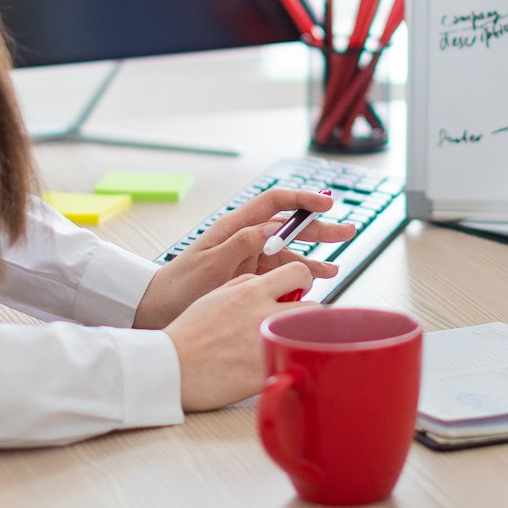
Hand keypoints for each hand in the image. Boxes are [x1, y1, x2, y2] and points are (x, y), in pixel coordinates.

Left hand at [132, 188, 353, 330]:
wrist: (159, 308)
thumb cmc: (180, 283)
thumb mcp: (210, 262)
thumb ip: (241, 243)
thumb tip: (272, 229)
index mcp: (235, 226)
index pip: (275, 203)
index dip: (302, 200)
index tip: (327, 203)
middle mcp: (246, 238)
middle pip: (289, 227)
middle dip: (319, 228)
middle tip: (347, 232)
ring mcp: (250, 258)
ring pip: (289, 253)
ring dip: (314, 259)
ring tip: (336, 266)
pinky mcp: (250, 278)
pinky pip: (281, 274)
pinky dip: (300, 277)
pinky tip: (316, 281)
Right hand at [164, 265, 318, 410]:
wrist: (171, 366)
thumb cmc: (189, 333)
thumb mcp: (216, 295)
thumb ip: (245, 284)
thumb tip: (268, 282)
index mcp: (252, 292)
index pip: (299, 272)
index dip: (303, 281)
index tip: (299, 291)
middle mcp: (265, 314)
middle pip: (314, 307)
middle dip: (308, 315)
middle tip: (296, 324)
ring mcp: (268, 343)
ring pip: (309, 336)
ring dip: (303, 339)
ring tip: (289, 345)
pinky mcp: (267, 372)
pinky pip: (294, 364)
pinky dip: (291, 365)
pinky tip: (279, 368)